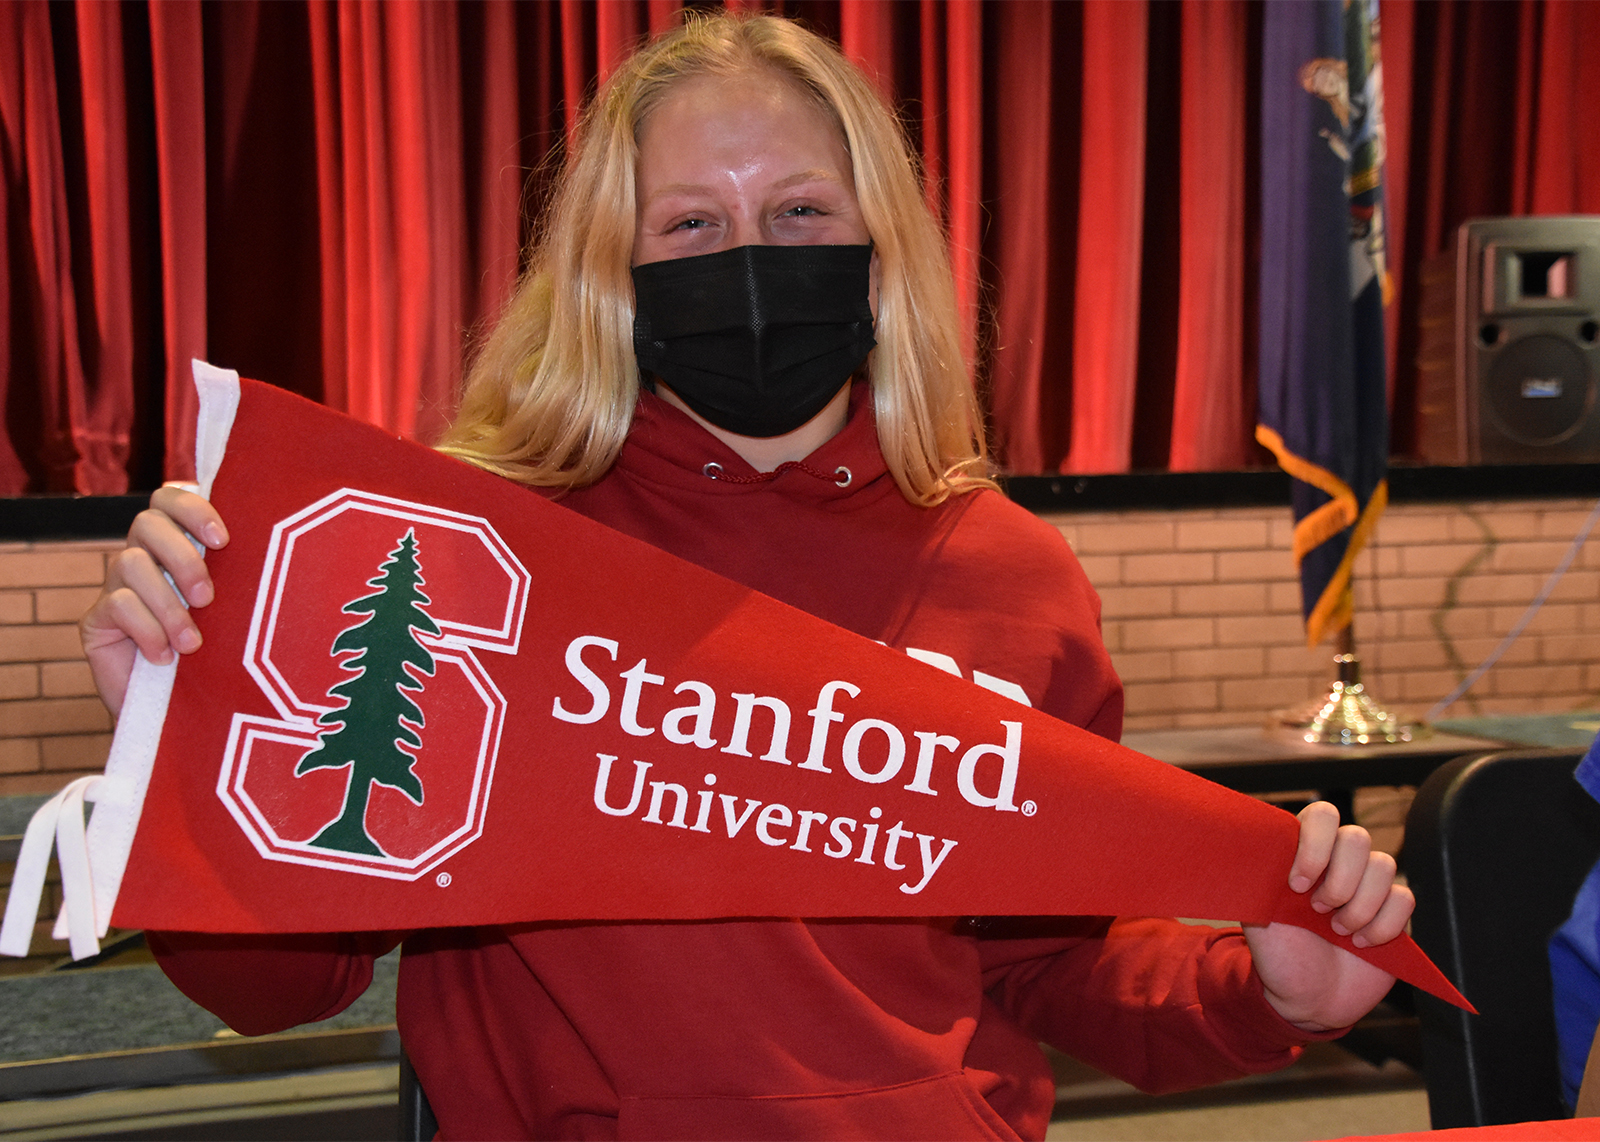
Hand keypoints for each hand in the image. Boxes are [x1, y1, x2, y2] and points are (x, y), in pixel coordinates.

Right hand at [80, 485, 228, 717]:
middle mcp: (145, 558)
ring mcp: (117, 587)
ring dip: (168, 603)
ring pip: (129, 561)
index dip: (192, 508)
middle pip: (147, 522)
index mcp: (180, 545)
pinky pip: (116, 603)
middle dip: (181, 556)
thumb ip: (242, 577)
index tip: (223, 540)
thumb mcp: (237, 612)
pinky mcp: (96, 621)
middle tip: (208, 598)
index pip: (171, 498)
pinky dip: (147, 629)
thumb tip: (280, 551)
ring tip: (191, 644)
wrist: (185, 715)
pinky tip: (165, 658)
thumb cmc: (221, 657)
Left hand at [1243, 801, 1414, 1031]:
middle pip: (1358, 838)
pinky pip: (1404, 898)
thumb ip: (1260, 879)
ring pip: (1384, 866)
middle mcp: (1337, 861)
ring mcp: (1368, 884)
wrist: (1308, 997)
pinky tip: (1360, 943)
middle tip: (1318, 911)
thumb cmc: (1279, 953)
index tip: (1297, 885)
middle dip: (1339, 882)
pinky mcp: (1393, 910)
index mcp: (1302, 851)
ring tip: (1338, 931)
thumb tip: (1257, 847)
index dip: (1316, 845)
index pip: (1322, 815)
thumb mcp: (1257, 915)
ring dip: (1359, 907)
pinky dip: (1382, 925)